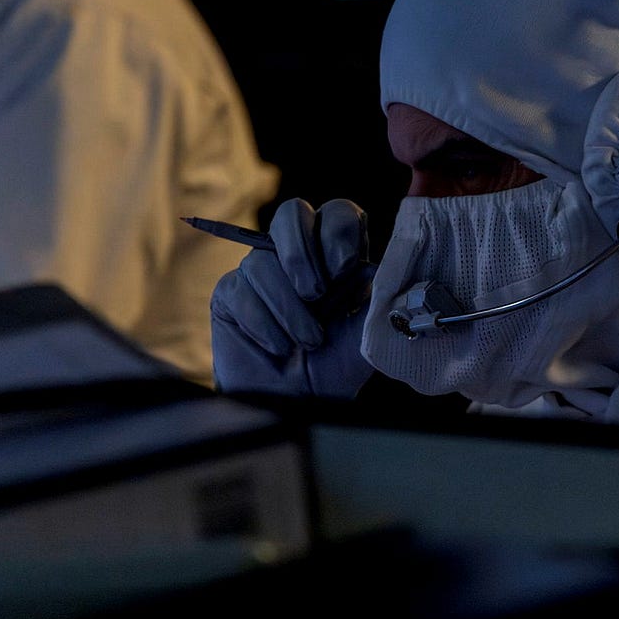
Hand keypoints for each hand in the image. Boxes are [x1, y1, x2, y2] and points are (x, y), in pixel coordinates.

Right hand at [210, 198, 376, 397]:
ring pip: (263, 261)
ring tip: (306, 342)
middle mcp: (299, 254)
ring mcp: (261, 270)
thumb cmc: (337, 367)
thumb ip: (378, 293)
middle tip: (315, 294)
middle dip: (302, 254)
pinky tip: (277, 346)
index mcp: (338, 254)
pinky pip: (239, 290)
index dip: (339, 231)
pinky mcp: (231, 293)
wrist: (298, 405)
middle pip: (292, 213)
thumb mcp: (369, 330)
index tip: (345, 268)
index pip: (338, 213)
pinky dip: (262, 323)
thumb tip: (388, 263)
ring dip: (288, 308)